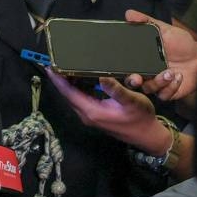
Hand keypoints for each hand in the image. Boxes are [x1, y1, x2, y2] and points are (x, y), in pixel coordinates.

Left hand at [46, 70, 170, 155]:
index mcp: (92, 111)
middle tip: (57, 62)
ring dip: (68, 83)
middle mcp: (87, 114)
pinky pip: (80, 99)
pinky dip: (77, 88)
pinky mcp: (95, 114)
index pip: (69, 93)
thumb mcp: (132, 101)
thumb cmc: (140, 117)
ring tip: (65, 66)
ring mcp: (90, 115)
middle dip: (61, 79)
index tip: (50, 67)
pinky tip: (79, 77)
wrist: (147, 134)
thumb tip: (102, 77)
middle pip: (68, 95)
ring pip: (73, 97)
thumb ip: (116, 89)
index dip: (58, 80)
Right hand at [122, 10, 196, 99]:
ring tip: (170, 72)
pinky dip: (171, 87)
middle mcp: (146, 73)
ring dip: (158, 82)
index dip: (120, 69)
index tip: (122, 67)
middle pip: (131, 81)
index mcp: (141, 60)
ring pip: (149, 89)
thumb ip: (146, 22)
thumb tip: (129, 13)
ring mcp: (157, 84)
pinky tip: (179, 77)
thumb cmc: (180, 44)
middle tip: (138, 78)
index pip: (125, 66)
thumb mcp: (164, 29)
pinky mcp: (168, 91)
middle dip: (133, 81)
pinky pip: (164, 95)